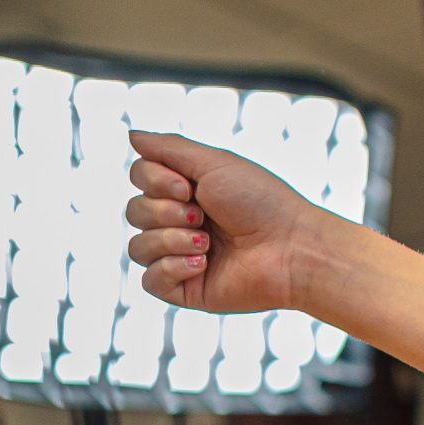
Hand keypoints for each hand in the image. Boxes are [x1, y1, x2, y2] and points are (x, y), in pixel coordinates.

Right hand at [123, 130, 340, 313]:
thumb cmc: (263, 203)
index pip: (139, 178)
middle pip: (134, 211)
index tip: (189, 187)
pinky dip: (173, 268)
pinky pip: (149, 280)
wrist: (292, 248)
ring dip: (172, 240)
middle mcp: (182, 223)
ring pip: (137, 247)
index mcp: (188, 192)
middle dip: (167, 211)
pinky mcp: (185, 288)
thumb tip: (131, 135)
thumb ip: (169, 148)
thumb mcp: (216, 163)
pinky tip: (204, 265)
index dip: (155, 181)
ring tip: (207, 243)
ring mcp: (182, 256)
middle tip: (203, 216)